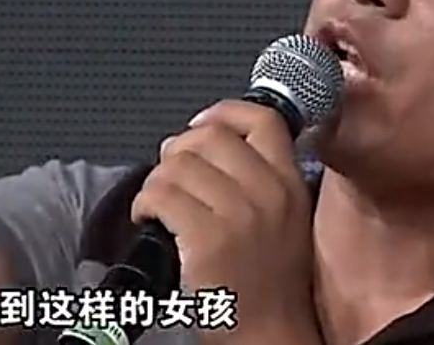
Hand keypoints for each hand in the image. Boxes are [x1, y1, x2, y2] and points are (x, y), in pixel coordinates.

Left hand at [130, 100, 320, 343]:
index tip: (200, 125)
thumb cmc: (270, 277)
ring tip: (157, 201)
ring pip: (177, 164)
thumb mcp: (285, 216)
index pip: (261, 119)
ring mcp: (238, 214)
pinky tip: (147, 217)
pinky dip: (144, 203)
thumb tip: (202, 137)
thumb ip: (258, 174)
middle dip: (178, 149)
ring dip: (156, 180)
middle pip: (208, 136)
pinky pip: (161, 195)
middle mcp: (268, 191)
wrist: (268, 333)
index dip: (223, 112)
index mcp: (289, 182)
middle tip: (170, 173)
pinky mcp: (207, 239)